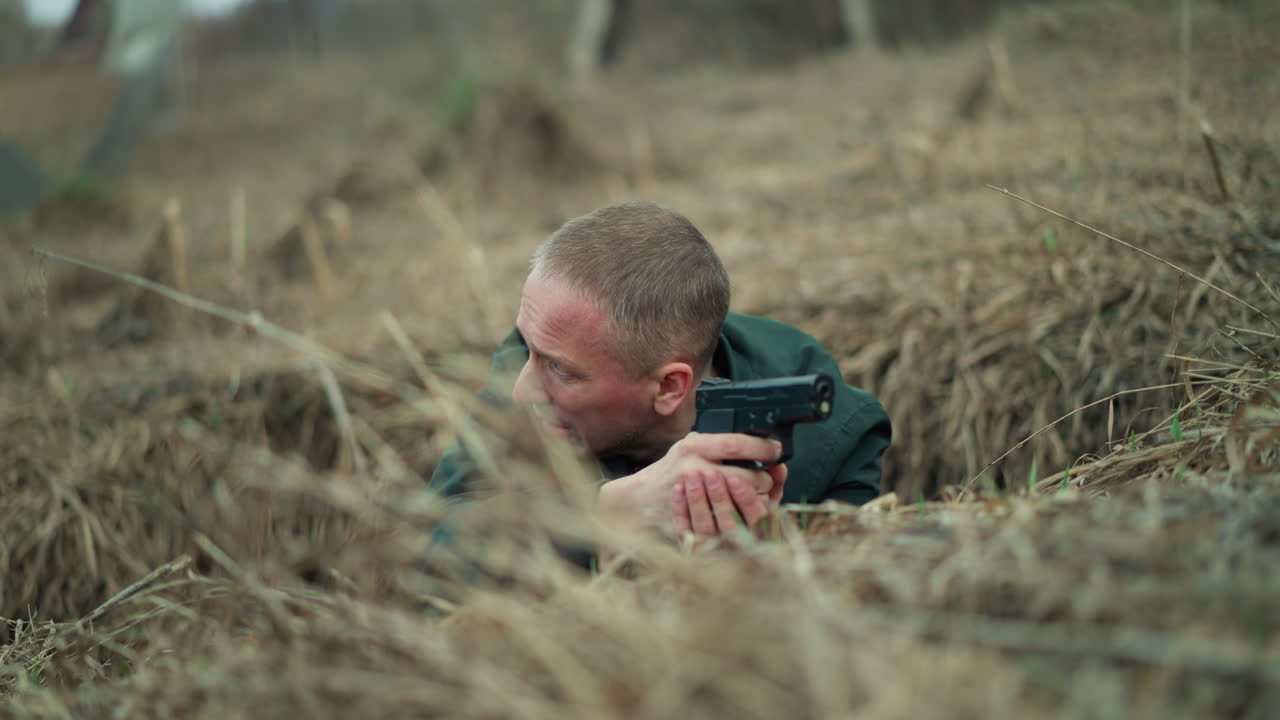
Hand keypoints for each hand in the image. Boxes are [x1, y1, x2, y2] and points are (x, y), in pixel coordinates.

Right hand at [595, 432, 783, 536]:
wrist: (638, 501)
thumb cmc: (669, 471)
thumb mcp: (689, 446)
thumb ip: (718, 443)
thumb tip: (759, 443)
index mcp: (693, 447)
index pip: (737, 444)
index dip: (762, 448)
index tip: (776, 450)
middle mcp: (691, 469)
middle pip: (746, 476)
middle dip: (764, 480)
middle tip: (767, 478)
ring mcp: (692, 499)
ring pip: (742, 503)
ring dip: (757, 501)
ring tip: (758, 496)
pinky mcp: (693, 522)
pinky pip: (730, 525)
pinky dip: (743, 522)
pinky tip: (745, 515)